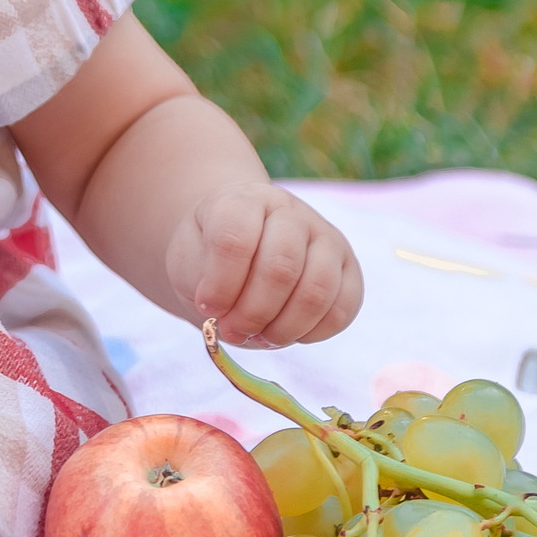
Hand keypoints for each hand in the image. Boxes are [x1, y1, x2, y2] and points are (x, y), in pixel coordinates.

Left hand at [165, 182, 362, 348]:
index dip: (220, 285)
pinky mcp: (348, 268)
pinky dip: (313, 333)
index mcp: (244, 200)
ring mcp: (325, 237)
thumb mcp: (188, 259)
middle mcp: (290, 211)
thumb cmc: (209, 254)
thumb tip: (230, 316)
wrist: (238, 247)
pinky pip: (343, 309)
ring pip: (317, 290)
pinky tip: (286, 332)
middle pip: (281, 267)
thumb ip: (203, 282)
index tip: (206, 307)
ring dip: (283, 328)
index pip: (236, 240)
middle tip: (233, 331)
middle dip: (253, 313)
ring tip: (259, 336)